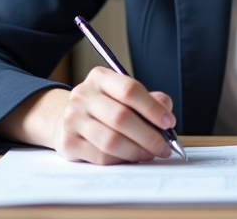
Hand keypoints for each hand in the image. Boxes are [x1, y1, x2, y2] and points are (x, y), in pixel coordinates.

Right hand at [51, 66, 177, 164]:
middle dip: (149, 136)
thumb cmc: (105, 108)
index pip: (129, 89)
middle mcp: (82, 95)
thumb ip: (150, 100)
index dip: (153, 108)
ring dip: (137, 151)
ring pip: (111, 141)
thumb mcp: (125, 95)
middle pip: (121, 117)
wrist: (69, 120)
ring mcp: (72, 119)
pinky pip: (101, 157)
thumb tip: (166, 112)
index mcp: (99, 77)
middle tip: (164, 146)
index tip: (169, 122)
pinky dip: (121, 160)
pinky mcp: (67, 143)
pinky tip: (129, 157)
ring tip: (150, 153)